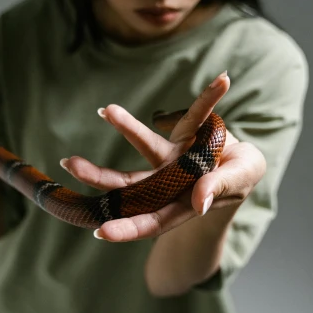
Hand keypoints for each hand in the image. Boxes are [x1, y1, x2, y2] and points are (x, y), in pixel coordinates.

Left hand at [61, 71, 266, 241]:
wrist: (241, 164)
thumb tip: (199, 202)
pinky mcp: (181, 134)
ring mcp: (170, 158)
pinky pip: (192, 114)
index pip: (151, 220)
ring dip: (126, 125)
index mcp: (182, 204)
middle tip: (70, 163)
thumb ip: (219, 188)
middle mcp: (168, 182)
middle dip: (99, 176)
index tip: (99, 231)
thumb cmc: (240, 180)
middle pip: (128, 184)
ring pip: (143, 143)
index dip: (127, 228)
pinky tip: (223, 81)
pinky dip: (208, 99)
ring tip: (106, 110)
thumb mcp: (239, 182)